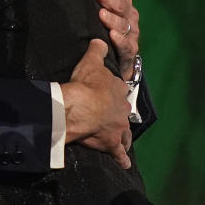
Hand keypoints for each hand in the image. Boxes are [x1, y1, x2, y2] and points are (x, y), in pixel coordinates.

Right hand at [61, 39, 132, 168]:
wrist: (79, 107)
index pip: (119, 89)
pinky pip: (118, 153)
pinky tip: (124, 164)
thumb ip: (97, 50)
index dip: (112, 91)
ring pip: (124, 133)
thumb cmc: (85, 84)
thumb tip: (100, 40)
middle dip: (118, 114)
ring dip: (123, 136)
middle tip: (110, 116)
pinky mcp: (111, 143)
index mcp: (118, 90)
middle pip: (123, 112)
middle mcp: (122, 110)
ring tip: (123, 141)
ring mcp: (118, 127)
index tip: (106, 92)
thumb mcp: (90, 61)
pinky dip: (121, 158)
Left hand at [95, 0, 139, 78]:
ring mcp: (131, 34)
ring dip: (113, 19)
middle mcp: (129, 17)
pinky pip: (127, 46)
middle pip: (122, 5)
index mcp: (123, 2)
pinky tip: (112, 36)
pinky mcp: (129, 52)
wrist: (114, 57)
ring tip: (101, 14)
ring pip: (123, 25)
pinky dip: (120, 41)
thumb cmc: (108, 22)